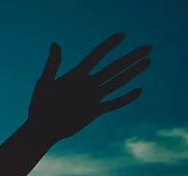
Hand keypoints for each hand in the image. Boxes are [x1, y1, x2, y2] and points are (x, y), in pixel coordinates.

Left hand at [26, 32, 150, 143]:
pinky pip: (114, 104)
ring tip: (147, 61)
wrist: (41, 129)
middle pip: (114, 67)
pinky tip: (139, 90)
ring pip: (117, 82)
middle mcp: (88, 84)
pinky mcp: (94, 111)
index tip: (122, 35)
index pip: (96, 56)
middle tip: (148, 47)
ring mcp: (92, 97)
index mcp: (76, 75)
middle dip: (131, 57)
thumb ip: (52, 65)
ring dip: (132, 73)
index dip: (109, 45)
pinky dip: (126, 98)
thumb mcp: (44, 83)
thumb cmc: (39, 106)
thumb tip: (55, 44)